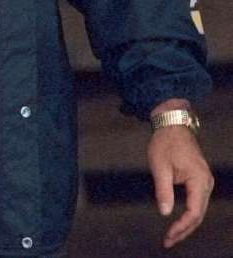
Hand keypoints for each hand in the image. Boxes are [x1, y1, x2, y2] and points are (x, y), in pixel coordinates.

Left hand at [147, 104, 212, 247]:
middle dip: (184, 230)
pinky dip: (189, 215)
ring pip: (199, 210)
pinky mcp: (200, 180)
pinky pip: (197, 202)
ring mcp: (205, 182)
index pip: (194, 212)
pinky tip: (178, 223)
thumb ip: (163, 190)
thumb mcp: (159, 166)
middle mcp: (207, 183)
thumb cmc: (165, 143)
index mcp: (199, 180)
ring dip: (187, 225)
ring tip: (172, 237)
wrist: (173, 125)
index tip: (168, 236)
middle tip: (168, 242)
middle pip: (199, 215)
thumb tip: (165, 213)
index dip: (181, 227)